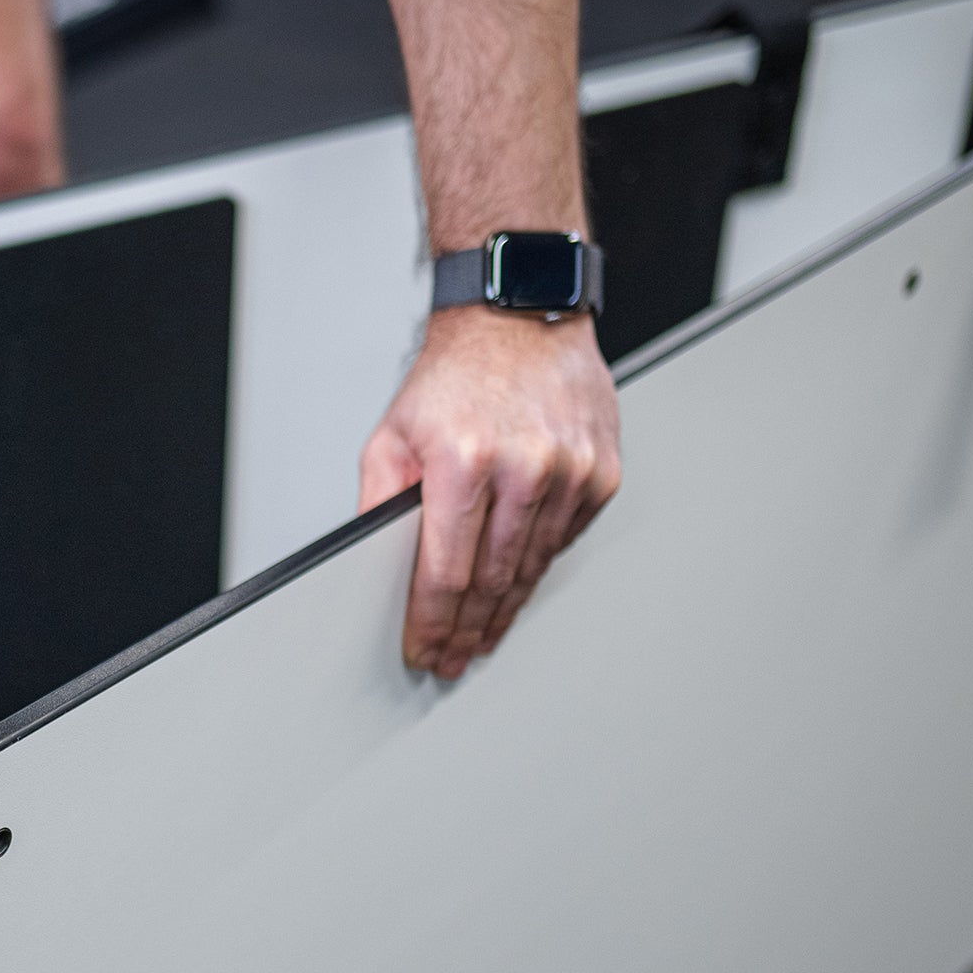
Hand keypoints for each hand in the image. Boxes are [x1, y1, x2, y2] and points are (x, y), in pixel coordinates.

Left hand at [360, 303, 619, 677]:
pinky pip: (564, 539)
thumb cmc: (455, 373)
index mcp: (464, 462)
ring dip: (505, 609)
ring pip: (532, 567)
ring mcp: (570, 471)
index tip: (426, 650)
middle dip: (467, 629)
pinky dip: (538, 564)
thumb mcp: (394, 433)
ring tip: (482, 636)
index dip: (434, 623)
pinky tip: (517, 584)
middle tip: (454, 658)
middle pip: (493, 581)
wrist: (520, 314)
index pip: (446, 572)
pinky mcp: (601, 472)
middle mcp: (524, 468)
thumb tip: (371, 563)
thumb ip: (380, 501)